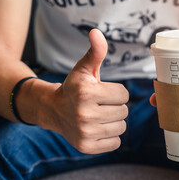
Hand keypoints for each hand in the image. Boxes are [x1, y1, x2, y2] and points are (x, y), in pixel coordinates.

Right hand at [49, 29, 128, 153]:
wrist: (54, 111)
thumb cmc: (74, 88)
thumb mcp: (84, 69)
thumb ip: (95, 52)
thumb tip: (97, 32)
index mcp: (86, 93)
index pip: (124, 95)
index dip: (116, 92)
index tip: (103, 92)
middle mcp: (84, 114)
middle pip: (124, 111)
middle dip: (115, 106)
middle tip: (101, 105)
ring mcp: (84, 132)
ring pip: (121, 127)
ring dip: (114, 121)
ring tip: (100, 116)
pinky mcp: (86, 146)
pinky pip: (115, 143)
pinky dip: (110, 136)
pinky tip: (98, 128)